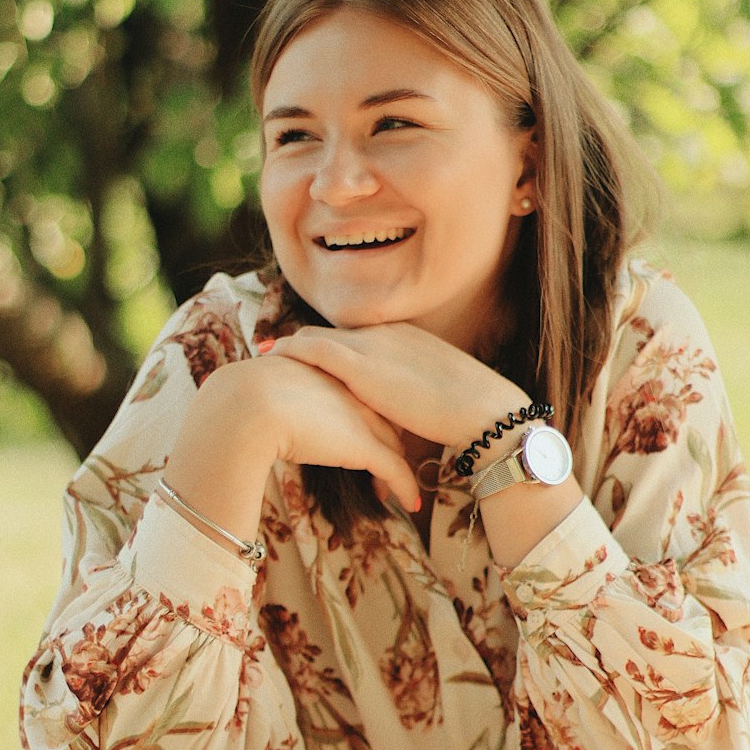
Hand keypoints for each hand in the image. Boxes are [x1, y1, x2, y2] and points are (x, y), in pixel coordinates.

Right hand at [166, 350, 419, 520]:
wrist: (245, 406)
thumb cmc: (240, 400)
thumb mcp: (257, 390)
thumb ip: (268, 399)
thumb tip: (256, 413)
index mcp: (328, 372)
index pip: (361, 391)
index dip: (369, 412)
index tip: (369, 429)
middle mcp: (350, 390)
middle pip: (384, 415)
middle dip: (391, 438)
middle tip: (389, 460)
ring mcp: (359, 416)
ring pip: (393, 443)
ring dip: (397, 465)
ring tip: (397, 485)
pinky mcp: (362, 445)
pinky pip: (394, 469)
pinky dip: (405, 486)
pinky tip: (410, 502)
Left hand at [268, 322, 529, 451]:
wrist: (484, 412)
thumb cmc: (468, 415)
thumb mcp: (436, 395)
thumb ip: (411, 396)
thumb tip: (399, 417)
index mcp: (405, 337)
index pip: (356, 336)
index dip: (330, 345)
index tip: (308, 354)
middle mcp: (386, 333)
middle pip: (333, 333)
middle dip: (303, 343)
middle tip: (274, 351)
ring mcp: (373, 345)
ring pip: (317, 336)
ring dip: (289, 346)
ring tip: (265, 356)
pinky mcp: (362, 366)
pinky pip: (313, 349)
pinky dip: (289, 349)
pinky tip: (270, 356)